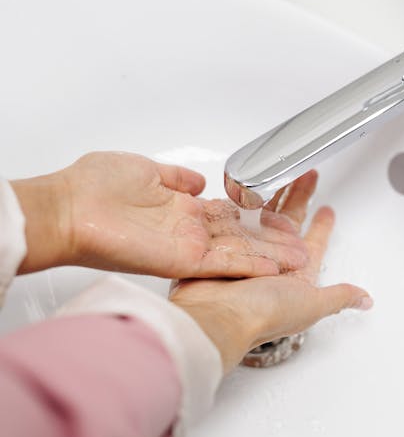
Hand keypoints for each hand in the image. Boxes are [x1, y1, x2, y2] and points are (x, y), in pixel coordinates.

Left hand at [11, 152, 307, 276]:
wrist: (68, 208)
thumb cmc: (95, 186)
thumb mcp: (145, 169)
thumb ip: (176, 177)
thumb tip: (199, 180)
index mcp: (179, 208)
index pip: (226, 216)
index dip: (255, 218)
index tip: (280, 218)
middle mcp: (186, 229)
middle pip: (239, 237)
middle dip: (271, 242)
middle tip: (301, 246)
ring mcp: (186, 246)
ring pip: (238, 252)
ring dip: (270, 256)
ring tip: (300, 258)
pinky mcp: (182, 260)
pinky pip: (224, 263)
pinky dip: (251, 266)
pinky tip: (276, 267)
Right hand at [169, 171, 372, 372]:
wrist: (220, 316)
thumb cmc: (265, 313)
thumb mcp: (312, 305)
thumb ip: (338, 297)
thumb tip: (365, 300)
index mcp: (294, 275)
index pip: (313, 244)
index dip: (322, 227)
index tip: (328, 210)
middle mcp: (270, 263)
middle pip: (288, 222)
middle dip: (297, 198)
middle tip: (304, 175)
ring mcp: (244, 254)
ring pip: (262, 217)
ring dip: (270, 195)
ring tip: (276, 173)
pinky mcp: (222, 248)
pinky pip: (235, 220)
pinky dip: (240, 205)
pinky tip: (243, 189)